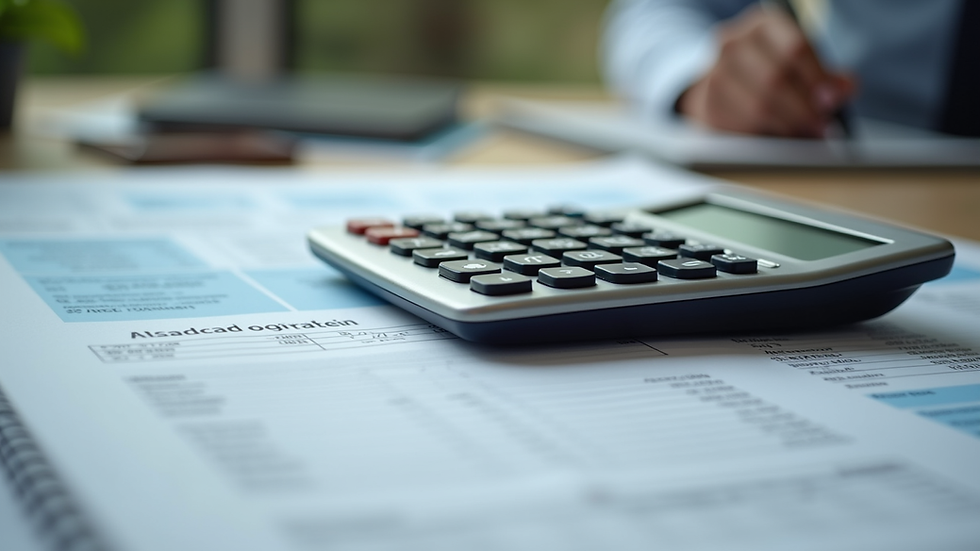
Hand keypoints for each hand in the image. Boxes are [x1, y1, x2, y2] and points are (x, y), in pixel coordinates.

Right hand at [677, 6, 854, 137]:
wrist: (721, 86)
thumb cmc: (768, 74)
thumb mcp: (799, 66)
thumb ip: (824, 77)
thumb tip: (844, 89)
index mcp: (763, 25)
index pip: (794, 48)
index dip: (816, 78)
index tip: (832, 101)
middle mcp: (733, 43)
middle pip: (775, 79)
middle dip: (803, 108)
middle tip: (822, 127)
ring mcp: (714, 73)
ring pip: (757, 106)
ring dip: (785, 126)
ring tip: (804, 136)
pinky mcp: (706, 104)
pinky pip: (739, 126)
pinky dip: (763, 137)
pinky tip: (778, 141)